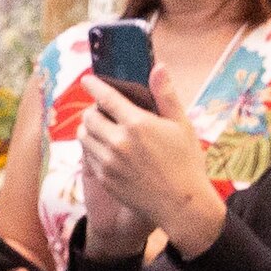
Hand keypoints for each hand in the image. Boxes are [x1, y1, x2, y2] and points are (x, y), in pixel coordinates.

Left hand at [78, 79, 228, 257]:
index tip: (87, 80)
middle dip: (94, 109)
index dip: (94, 86)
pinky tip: (106, 148)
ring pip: (83, 136)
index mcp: (137, 124)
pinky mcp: (103, 178)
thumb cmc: (186, 162)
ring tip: (102, 127)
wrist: (180, 204)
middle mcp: (118, 142)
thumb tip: (159, 66)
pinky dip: (92, 147)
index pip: (106, 98)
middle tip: (103, 110)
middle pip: (89, 116)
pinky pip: (87, 156)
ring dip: (89, 128)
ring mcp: (108, 162)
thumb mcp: (181, 125)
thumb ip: (166, 95)